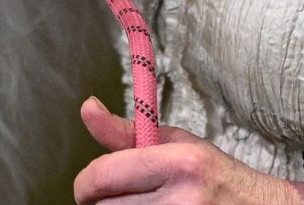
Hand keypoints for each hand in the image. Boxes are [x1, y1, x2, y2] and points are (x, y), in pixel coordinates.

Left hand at [74, 97, 303, 204]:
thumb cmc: (217, 178)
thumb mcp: (178, 145)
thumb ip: (127, 133)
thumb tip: (88, 107)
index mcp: (179, 164)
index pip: (103, 176)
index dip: (86, 183)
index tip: (90, 186)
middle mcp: (182, 200)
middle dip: (105, 203)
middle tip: (124, 198)